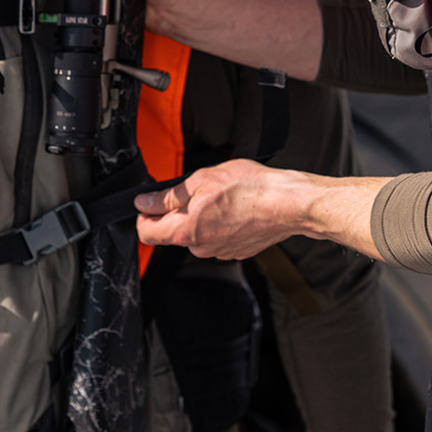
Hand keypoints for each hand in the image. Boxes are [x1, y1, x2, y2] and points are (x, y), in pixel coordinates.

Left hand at [135, 160, 302, 259]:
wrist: (287, 203)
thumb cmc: (250, 188)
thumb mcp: (202, 179)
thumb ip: (168, 196)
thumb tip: (144, 202)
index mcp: (186, 231)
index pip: (146, 234)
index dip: (144, 215)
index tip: (151, 202)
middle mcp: (200, 247)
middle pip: (173, 233)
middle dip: (178, 212)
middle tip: (198, 189)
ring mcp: (219, 252)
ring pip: (197, 234)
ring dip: (201, 217)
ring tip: (223, 197)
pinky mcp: (236, 251)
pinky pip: (217, 237)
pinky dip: (220, 224)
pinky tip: (235, 208)